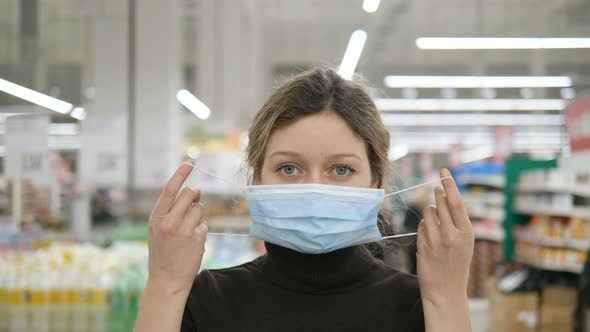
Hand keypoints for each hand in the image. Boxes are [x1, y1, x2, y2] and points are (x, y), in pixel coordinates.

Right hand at [146, 161, 207, 294]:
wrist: (166, 280)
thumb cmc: (162, 252)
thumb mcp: (156, 229)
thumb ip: (168, 211)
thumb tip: (189, 191)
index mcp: (156, 217)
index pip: (170, 189)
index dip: (181, 173)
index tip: (190, 162)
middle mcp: (169, 222)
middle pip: (190, 193)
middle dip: (195, 193)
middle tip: (195, 197)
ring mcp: (184, 230)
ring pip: (200, 208)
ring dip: (198, 214)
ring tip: (188, 228)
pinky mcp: (198, 238)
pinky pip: (204, 223)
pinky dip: (201, 228)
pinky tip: (193, 241)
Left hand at [416, 168, 473, 305]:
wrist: (446, 291)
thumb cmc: (457, 264)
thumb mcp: (465, 242)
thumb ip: (456, 221)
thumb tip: (443, 196)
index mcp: (467, 233)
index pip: (456, 202)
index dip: (449, 185)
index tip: (443, 171)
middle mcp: (451, 235)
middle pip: (440, 203)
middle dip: (438, 194)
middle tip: (437, 188)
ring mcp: (435, 241)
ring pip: (427, 212)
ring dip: (429, 211)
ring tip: (436, 223)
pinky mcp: (422, 246)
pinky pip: (421, 226)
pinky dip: (424, 226)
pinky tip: (430, 237)